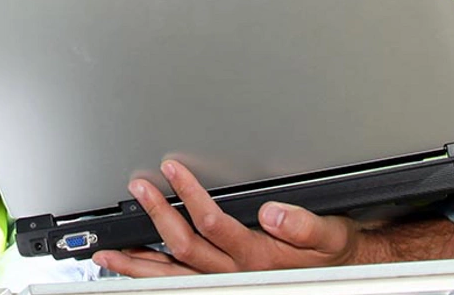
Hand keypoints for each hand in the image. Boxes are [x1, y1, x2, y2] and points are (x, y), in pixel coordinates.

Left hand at [94, 160, 359, 277]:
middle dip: (157, 216)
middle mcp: (237, 272)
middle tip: (138, 187)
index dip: (190, 196)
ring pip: (174, 275)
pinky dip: (150, 276)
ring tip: (109, 253)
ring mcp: (225, 281)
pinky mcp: (219, 282)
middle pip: (186, 248)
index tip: (173, 169)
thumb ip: (302, 225)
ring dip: (140, 263)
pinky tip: (129, 269)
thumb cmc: (333, 250)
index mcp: (258, 256)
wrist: (344, 272)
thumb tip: (272, 214)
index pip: (215, 224)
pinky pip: (178, 284)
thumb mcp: (330, 233)